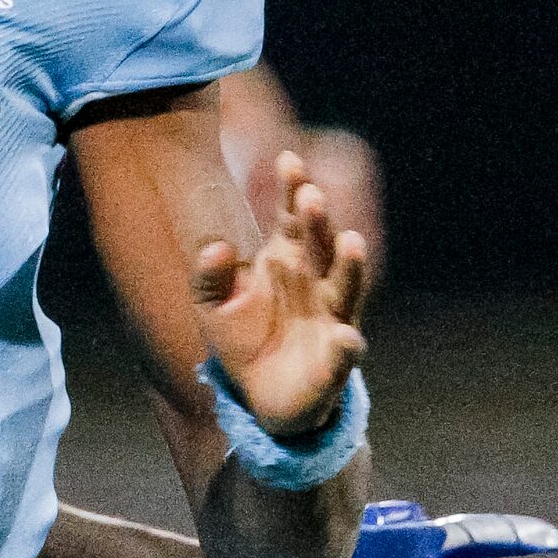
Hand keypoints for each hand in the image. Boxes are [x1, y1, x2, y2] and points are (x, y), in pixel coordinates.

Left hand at [193, 151, 370, 435]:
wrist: (260, 397)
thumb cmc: (242, 338)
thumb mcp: (210, 305)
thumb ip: (208, 276)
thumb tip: (216, 248)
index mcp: (287, 260)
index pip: (292, 219)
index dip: (293, 190)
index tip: (289, 159)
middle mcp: (316, 284)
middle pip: (321, 245)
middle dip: (318, 221)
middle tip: (311, 196)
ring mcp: (331, 320)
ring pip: (345, 289)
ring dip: (350, 266)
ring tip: (350, 242)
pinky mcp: (334, 364)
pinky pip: (343, 354)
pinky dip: (345, 347)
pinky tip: (343, 337)